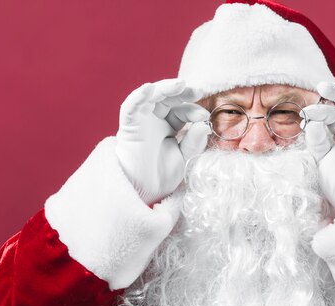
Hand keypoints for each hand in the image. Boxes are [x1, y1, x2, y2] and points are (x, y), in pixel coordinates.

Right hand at [115, 79, 210, 203]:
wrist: (142, 191)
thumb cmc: (161, 176)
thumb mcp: (184, 157)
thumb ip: (194, 142)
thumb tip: (204, 125)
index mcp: (168, 127)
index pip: (182, 111)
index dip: (193, 110)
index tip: (205, 117)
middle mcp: (154, 120)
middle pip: (168, 98)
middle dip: (183, 93)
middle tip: (198, 92)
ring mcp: (141, 121)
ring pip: (152, 97)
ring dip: (165, 88)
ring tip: (180, 85)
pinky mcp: (129, 125)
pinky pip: (131, 107)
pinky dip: (139, 96)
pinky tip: (148, 89)